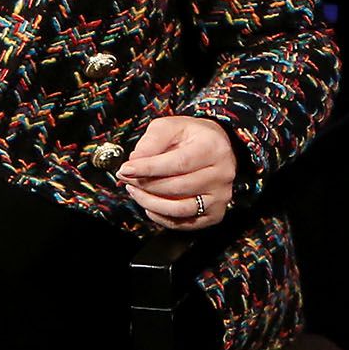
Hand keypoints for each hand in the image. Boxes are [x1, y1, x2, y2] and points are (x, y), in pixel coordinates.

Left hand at [121, 113, 238, 228]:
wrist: (216, 147)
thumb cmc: (192, 136)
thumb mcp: (170, 126)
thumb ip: (152, 141)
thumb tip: (134, 161)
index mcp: (213, 147)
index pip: (179, 163)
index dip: (149, 168)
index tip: (126, 169)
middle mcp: (222, 174)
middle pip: (178, 187)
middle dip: (145, 185)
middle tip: (126, 178)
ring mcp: (220, 196)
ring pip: (180, 209)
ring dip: (151, 203)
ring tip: (135, 190)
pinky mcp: (215, 213)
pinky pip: (184, 223)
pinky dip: (162, 217)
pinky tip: (150, 205)